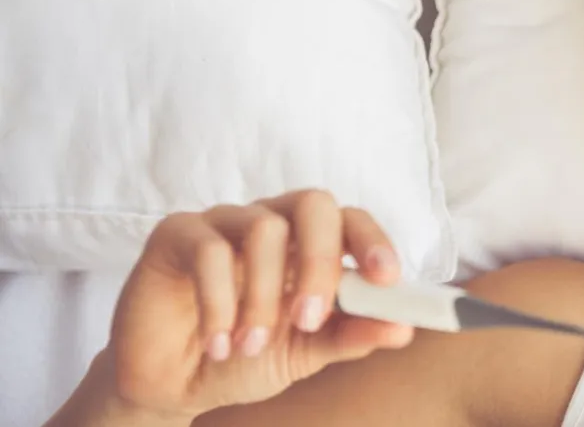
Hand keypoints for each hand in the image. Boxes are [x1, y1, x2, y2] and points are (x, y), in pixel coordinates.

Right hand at [106, 190, 413, 418]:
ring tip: (250, 345)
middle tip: (309, 319)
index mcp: (309, 244)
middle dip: (320, 262)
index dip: (373, 241)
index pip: (350, 219)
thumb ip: (352, 335)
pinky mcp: (177, 234)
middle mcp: (271, 223)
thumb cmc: (246, 357)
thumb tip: (404, 327)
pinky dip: (219, 303)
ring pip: (262, 227)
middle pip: (313, 203)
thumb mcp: (306, 352)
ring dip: (263, 296)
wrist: (175, 385)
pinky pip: (208, 250)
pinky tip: (218, 343)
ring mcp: (224, 223)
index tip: (387, 280)